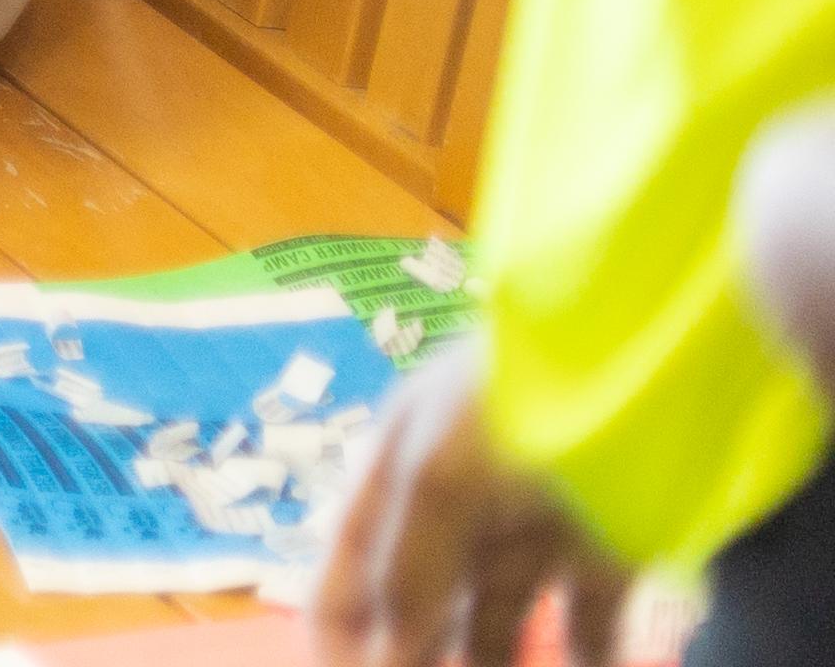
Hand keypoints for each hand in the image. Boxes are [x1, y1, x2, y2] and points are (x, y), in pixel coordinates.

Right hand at [309, 348, 632, 666]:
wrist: (649, 353)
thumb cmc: (516, 398)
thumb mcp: (437, 474)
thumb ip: (406, 569)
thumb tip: (388, 651)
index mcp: (398, 470)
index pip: (349, 569)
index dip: (339, 631)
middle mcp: (457, 504)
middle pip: (421, 607)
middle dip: (414, 656)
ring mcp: (532, 529)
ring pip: (500, 625)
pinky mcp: (607, 553)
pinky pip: (588, 630)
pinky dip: (584, 661)